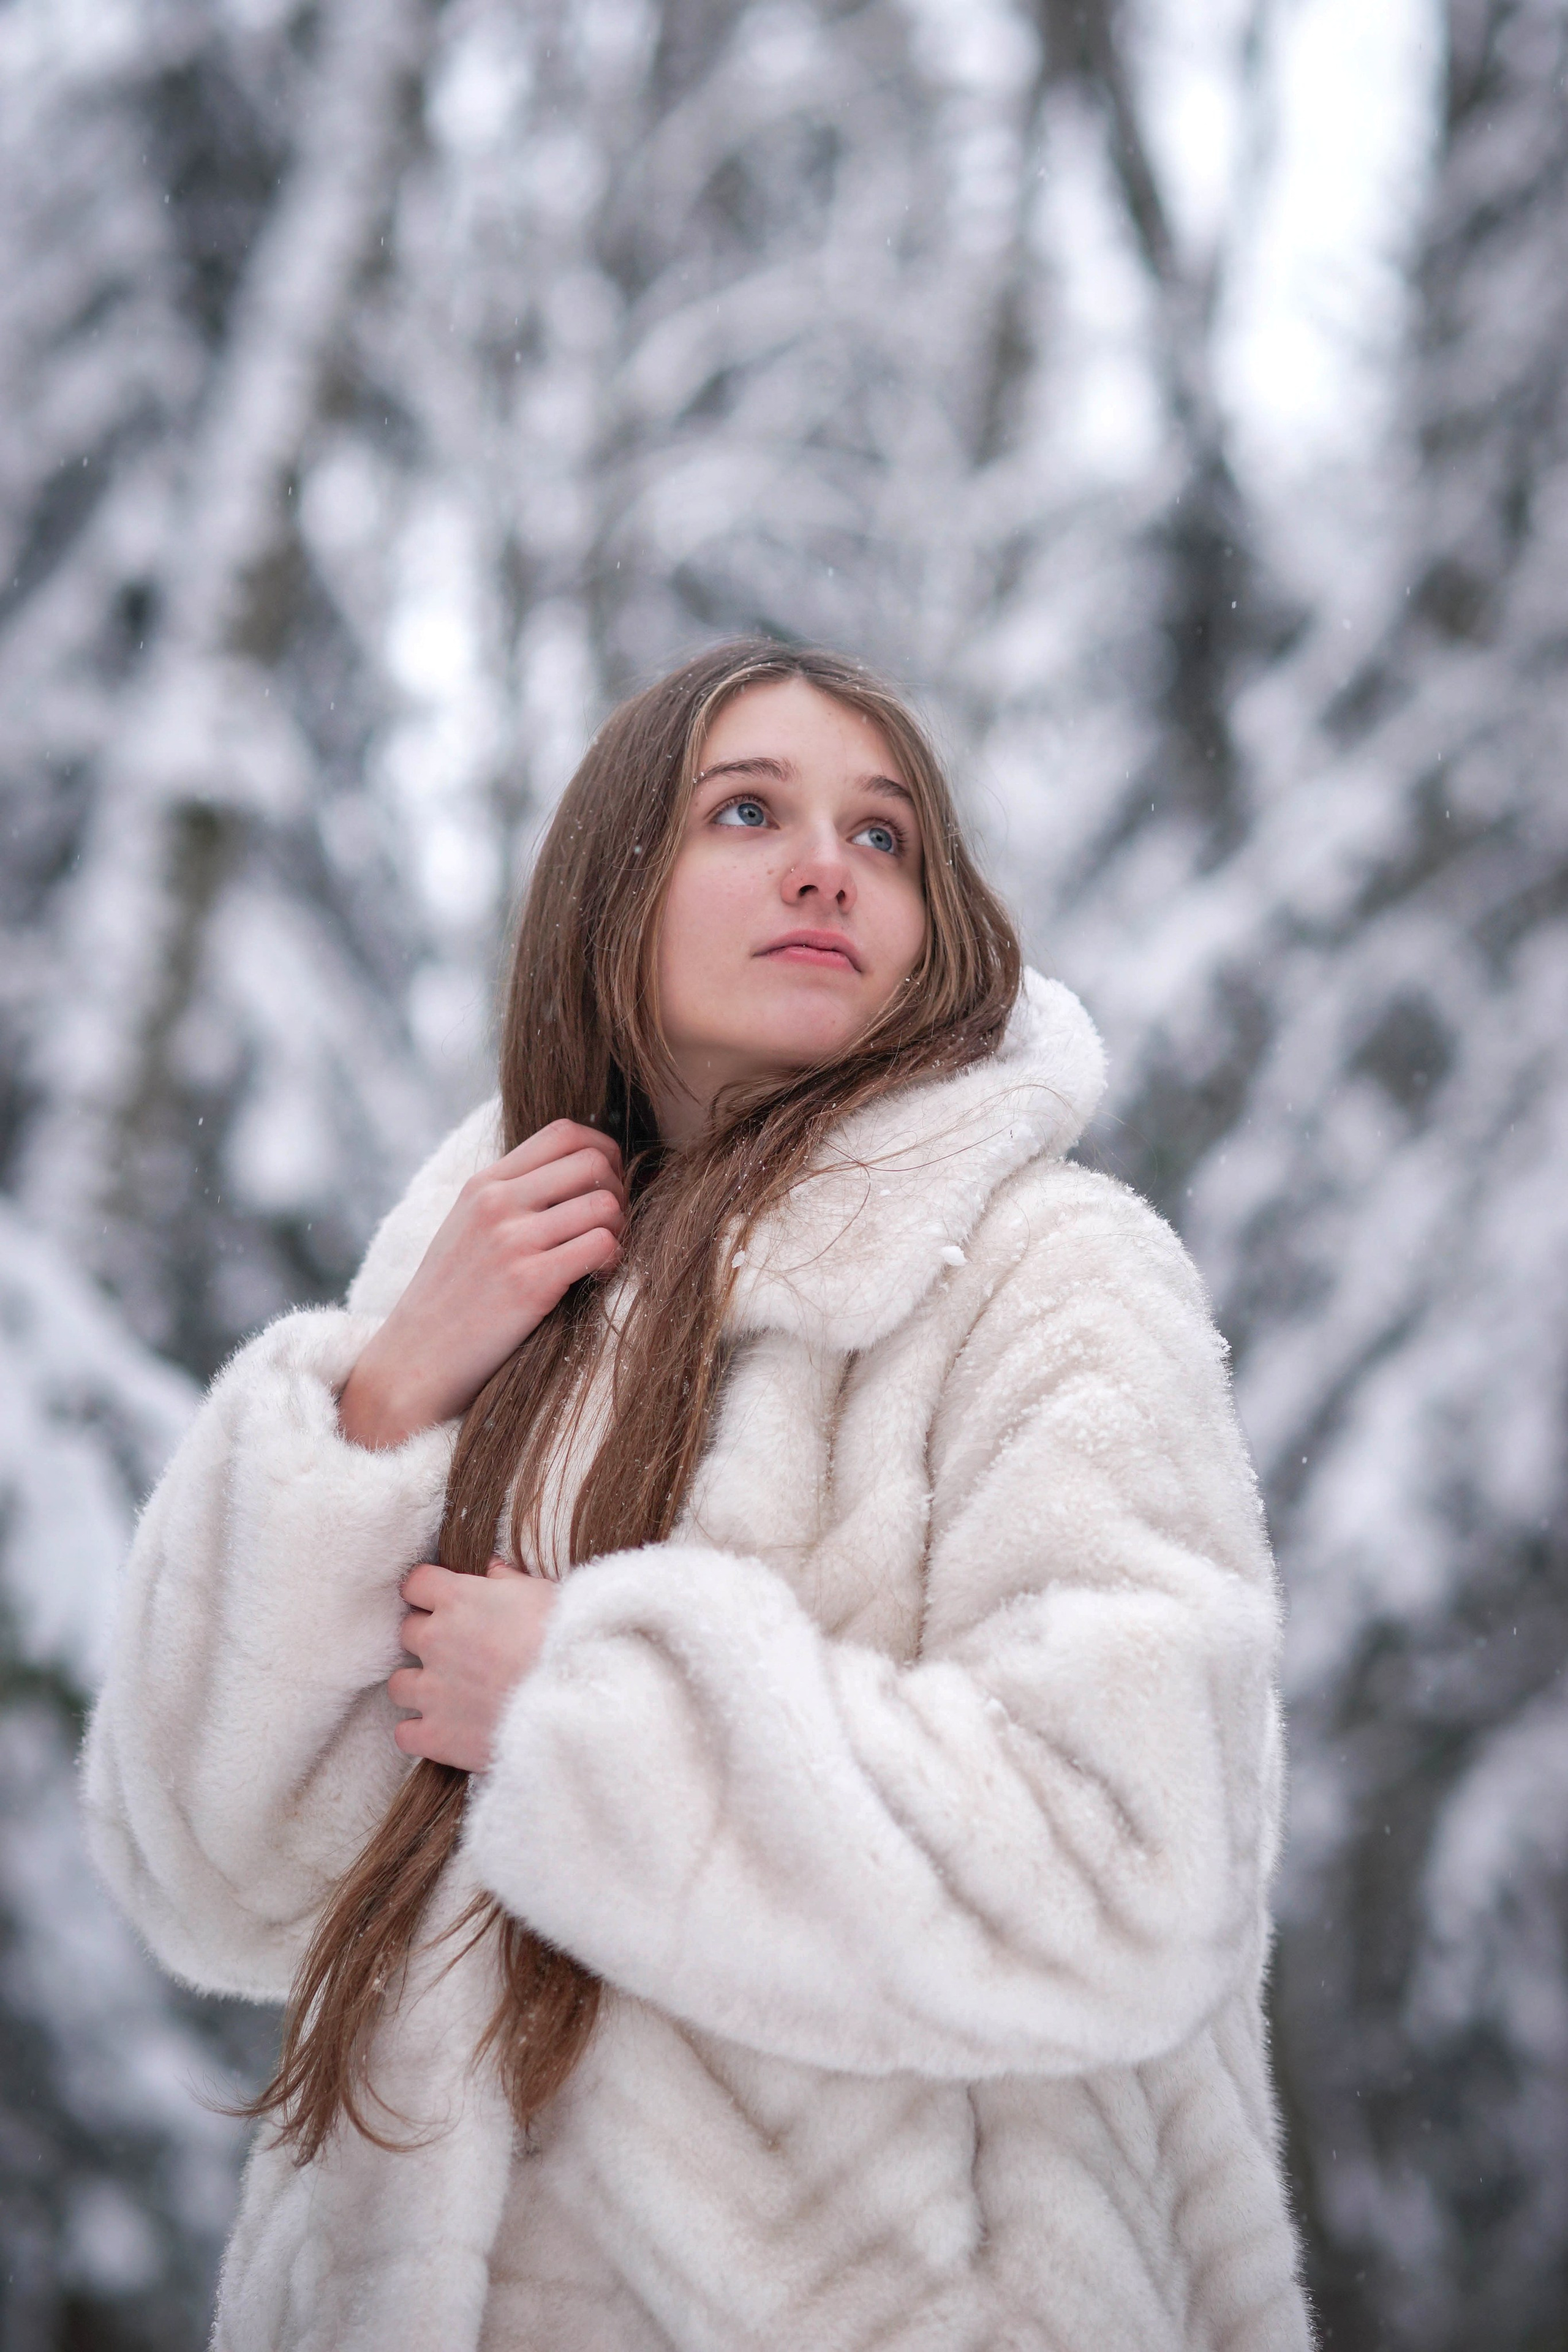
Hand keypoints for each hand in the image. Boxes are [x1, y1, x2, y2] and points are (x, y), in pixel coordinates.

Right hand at [338, 1119, 624, 1449]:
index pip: (564, 1132)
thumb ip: (512, 1195)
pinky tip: (597, 1277)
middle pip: (594, 1161)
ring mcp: (512, 1241)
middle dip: (620, 1190)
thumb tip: (581, 1171)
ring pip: (605, 1203)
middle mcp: (496, 1203)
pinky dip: (613, 1260)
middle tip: (612, 1224)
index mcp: (483, 1184)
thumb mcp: (467, 1227)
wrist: (416, 1360)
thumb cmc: (451, 1297)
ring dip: (620, 1229)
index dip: (603, 1151)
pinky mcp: (530, 1283)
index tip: (607, 1183)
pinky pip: (602, 1246)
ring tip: (604, 1254)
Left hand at [389, 1558, 558, 1772]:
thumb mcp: (544, 1594)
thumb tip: (491, 1571)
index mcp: (459, 1599)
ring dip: (419, 1687)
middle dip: (429, 1639)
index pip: (415, 1584)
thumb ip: (508, 1581)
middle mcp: (436, 1640)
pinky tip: (444, 1730)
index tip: (444, 1603)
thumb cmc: (569, 1640)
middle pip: (408, 1633)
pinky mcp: (437, 1735)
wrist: (580, 1701)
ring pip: (398, 1684)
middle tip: (460, 1651)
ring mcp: (432, 1690)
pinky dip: (420, 1733)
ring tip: (449, 1694)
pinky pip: (404, 1734)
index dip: (429, 1593)